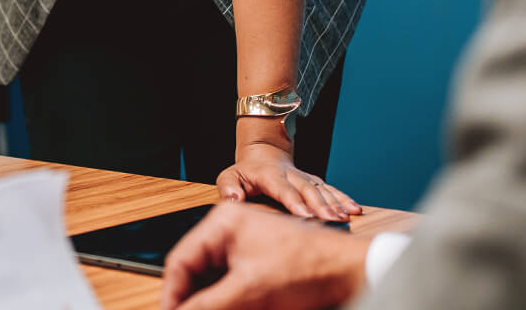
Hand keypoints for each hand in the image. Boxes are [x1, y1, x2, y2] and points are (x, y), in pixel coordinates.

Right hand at [160, 202, 369, 309]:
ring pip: (214, 283)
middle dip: (194, 301)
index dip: (172, 294)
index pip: (180, 261)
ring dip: (213, 303)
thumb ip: (208, 305)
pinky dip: (231, 303)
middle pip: (196, 272)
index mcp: (222, 223)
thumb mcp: (250, 291)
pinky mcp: (259, 267)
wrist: (353, 274)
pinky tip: (238, 308)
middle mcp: (230, 232)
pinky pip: (233, 287)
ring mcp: (246, 249)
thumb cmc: (309, 268)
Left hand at [216, 142, 359, 221]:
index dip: (294, 201)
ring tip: (347, 218)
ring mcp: (305, 177)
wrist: (264, 153)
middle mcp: (291, 175)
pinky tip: (355, 210)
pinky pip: (331, 190)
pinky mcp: (314, 181)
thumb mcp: (229, 176)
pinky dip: (344, 199)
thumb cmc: (245, 172)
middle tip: (333, 221)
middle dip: (321, 206)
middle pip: (308, 190)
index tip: (305, 215)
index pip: (282, 189)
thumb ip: (229, 187)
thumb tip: (234, 199)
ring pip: (322, 190)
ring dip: (335, 204)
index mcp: (269, 175)